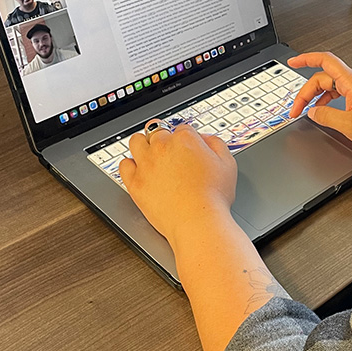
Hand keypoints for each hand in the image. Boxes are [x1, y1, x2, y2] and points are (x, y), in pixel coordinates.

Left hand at [119, 122, 236, 247]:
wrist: (197, 221)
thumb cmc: (213, 196)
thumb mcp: (228, 163)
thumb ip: (216, 143)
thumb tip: (205, 138)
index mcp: (185, 139)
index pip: (181, 129)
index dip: (185, 139)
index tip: (186, 148)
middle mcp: (162, 147)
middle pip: (157, 132)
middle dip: (163, 139)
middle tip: (168, 151)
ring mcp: (146, 164)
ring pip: (136, 141)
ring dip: (143, 144)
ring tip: (149, 154)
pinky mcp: (135, 183)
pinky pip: (123, 164)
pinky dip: (129, 164)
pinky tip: (137, 168)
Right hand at [287, 51, 351, 149]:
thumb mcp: (350, 125)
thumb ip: (327, 116)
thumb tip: (312, 111)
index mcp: (351, 81)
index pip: (325, 60)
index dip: (306, 58)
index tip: (293, 61)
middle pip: (323, 77)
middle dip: (306, 91)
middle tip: (296, 109)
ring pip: (329, 85)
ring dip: (315, 96)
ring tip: (305, 110)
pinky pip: (337, 91)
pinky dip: (326, 99)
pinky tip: (321, 110)